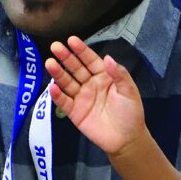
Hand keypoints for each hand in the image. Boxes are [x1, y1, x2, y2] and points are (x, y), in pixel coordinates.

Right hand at [45, 36, 145, 156]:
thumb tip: (107, 58)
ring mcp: (81, 98)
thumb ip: (119, 74)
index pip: (90, 60)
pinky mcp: (75, 113)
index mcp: (103, 77)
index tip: (72, 40)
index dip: (81, 50)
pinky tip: (52, 87)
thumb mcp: (129, 91)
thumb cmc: (130, 113)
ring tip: (49, 63)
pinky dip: (58, 95)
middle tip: (55, 46)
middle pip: (75, 69)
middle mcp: (90, 84)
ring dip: (58, 73)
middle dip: (66, 57)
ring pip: (67, 83)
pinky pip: (64, 102)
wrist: (127, 139)